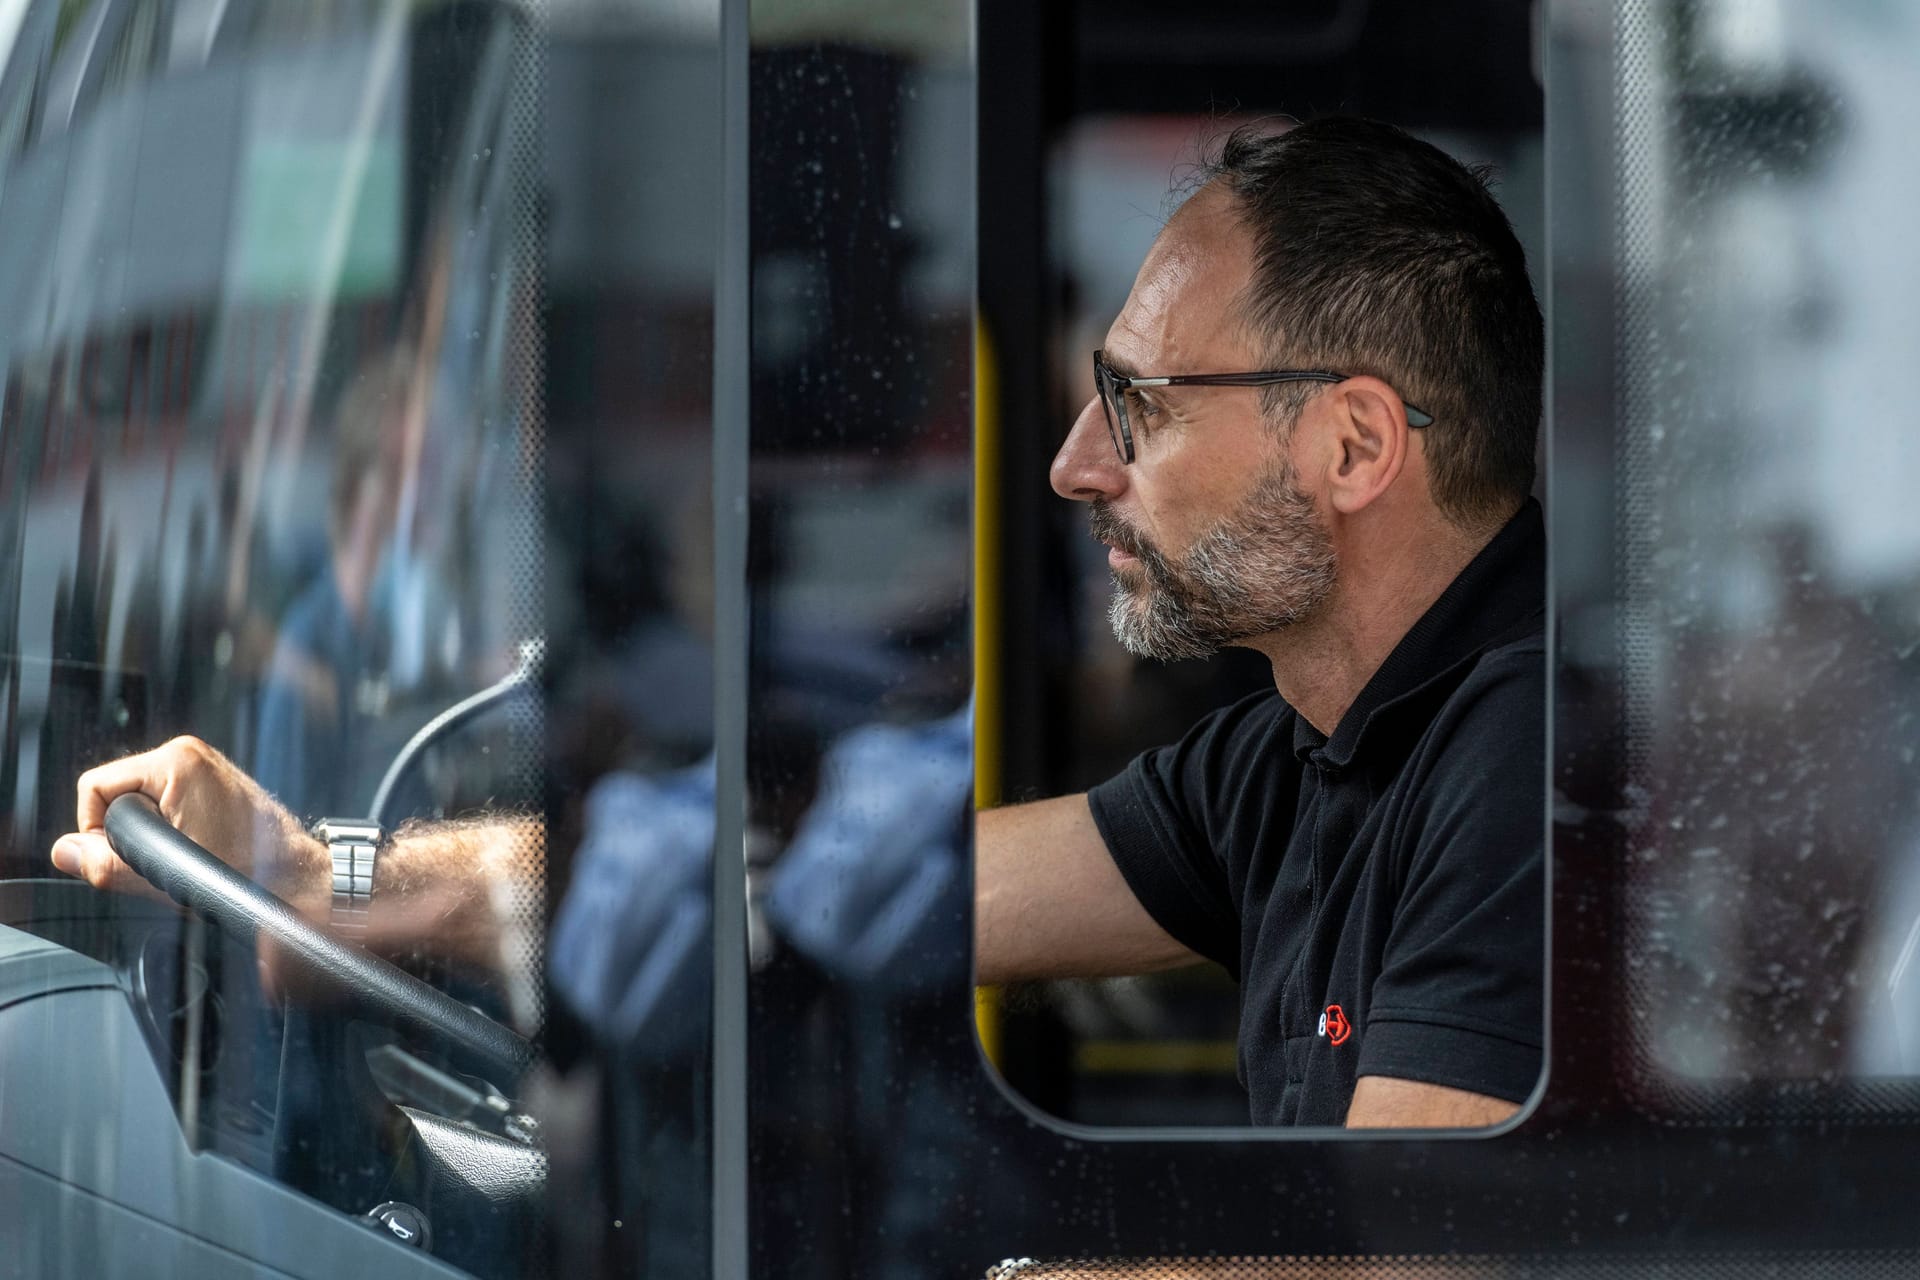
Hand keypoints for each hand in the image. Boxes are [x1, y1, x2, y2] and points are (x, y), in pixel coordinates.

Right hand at [50, 736, 329, 916]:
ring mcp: (203, 767)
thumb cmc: (247, 871)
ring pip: (140, 804)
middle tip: (163, 860)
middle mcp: (189, 754)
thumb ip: (106, 863)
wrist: (298, 877)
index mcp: (176, 761)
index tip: (123, 856)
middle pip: (116, 795)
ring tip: (186, 855)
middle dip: (127, 833)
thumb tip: (64, 852)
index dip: (95, 829)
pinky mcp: (212, 784)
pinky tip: (196, 850)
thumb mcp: (164, 873)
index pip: (94, 788)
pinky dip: (171, 831)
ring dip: (151, 835)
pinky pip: (165, 806)